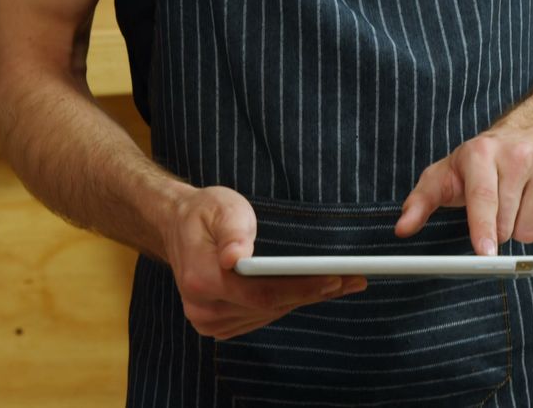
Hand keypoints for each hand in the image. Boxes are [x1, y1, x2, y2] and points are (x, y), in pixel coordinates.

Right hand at [160, 186, 366, 339]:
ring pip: (269, 314)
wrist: (177, 227)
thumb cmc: (204, 213)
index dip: (300, 289)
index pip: (261, 294)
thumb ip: (232, 231)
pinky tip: (314, 290)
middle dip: (314, 292)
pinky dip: (288, 302)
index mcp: (201, 280)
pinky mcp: (220, 324)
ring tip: (343, 283)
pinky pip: (262, 316)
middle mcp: (203, 308)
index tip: (335, 279)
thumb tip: (236, 257)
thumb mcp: (221, 208)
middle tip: (355, 280)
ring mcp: (209, 321)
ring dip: (306, 299)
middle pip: (270, 307)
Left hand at [396, 130, 532, 255]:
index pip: (483, 197)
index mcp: (481, 153)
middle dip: (497, 231)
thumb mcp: (444, 175)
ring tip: (514, 207)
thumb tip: (401, 229)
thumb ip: (420, 203)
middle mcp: (518, 154)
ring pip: (531, 229)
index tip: (485, 255)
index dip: (483, 228)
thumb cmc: (479, 163)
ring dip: (519, 230)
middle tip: (493, 213)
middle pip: (507, 222)